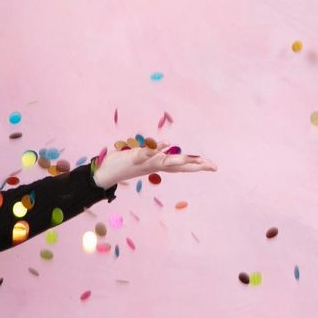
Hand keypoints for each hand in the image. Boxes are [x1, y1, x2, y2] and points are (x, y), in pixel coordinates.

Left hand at [91, 141, 216, 188]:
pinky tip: (168, 143)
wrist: (104, 174)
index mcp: (158, 166)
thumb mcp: (143, 157)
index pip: (182, 167)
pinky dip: (157, 149)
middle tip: (212, 166)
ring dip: (181, 160)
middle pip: (179, 166)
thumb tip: (168, 145)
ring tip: (196, 160)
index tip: (213, 166)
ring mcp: (146, 163)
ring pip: (166, 162)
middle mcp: (155, 166)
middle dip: (196, 165)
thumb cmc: (123, 164)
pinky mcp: (135, 158)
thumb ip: (155, 152)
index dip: (197, 166)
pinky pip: (148, 153)